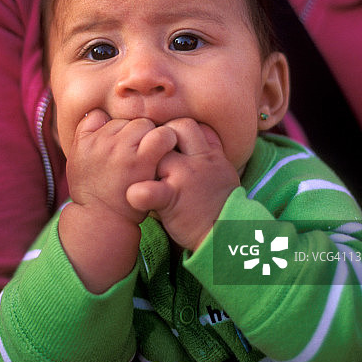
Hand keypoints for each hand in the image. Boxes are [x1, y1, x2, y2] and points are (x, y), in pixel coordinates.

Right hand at [59, 109, 176, 292]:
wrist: (102, 220)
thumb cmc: (92, 190)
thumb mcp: (77, 158)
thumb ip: (86, 131)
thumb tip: (99, 110)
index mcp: (85, 139)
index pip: (104, 115)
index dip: (115, 129)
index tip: (119, 146)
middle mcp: (102, 141)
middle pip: (127, 120)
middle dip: (133, 133)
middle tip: (137, 154)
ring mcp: (122, 149)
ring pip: (145, 124)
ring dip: (150, 136)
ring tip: (151, 156)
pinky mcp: (142, 160)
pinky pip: (162, 135)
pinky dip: (167, 140)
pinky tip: (166, 152)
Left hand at [126, 118, 239, 250]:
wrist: (228, 235)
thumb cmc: (220, 205)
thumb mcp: (223, 171)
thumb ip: (210, 153)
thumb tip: (199, 135)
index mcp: (211, 155)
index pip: (192, 126)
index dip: (175, 129)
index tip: (167, 142)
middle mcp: (200, 160)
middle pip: (178, 128)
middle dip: (161, 136)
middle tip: (151, 154)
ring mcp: (186, 177)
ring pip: (160, 153)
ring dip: (148, 161)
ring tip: (144, 175)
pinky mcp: (172, 198)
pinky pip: (150, 190)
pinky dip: (139, 192)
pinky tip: (133, 195)